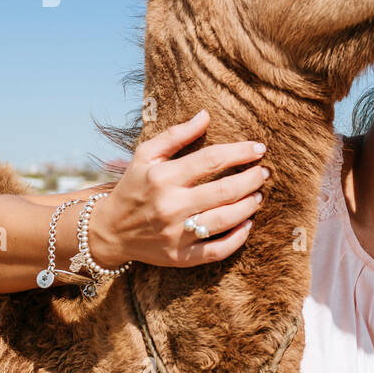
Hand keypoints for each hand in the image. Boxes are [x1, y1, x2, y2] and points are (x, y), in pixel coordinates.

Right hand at [88, 109, 267, 267]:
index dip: (240, 152)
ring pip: (225, 220)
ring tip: (258, 196)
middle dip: (251, 180)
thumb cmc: (133, 186)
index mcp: (163, 177)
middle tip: (263, 173)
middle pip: (224, 191)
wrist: (110, 230)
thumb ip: (176, 135)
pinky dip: (238, 238)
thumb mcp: (146, 155)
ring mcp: (175, 233)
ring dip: (249, 206)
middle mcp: (170, 205)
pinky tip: (248, 225)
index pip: (211, 160)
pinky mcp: (180, 256)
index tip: (259, 149)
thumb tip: (205, 115)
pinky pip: (217, 251)